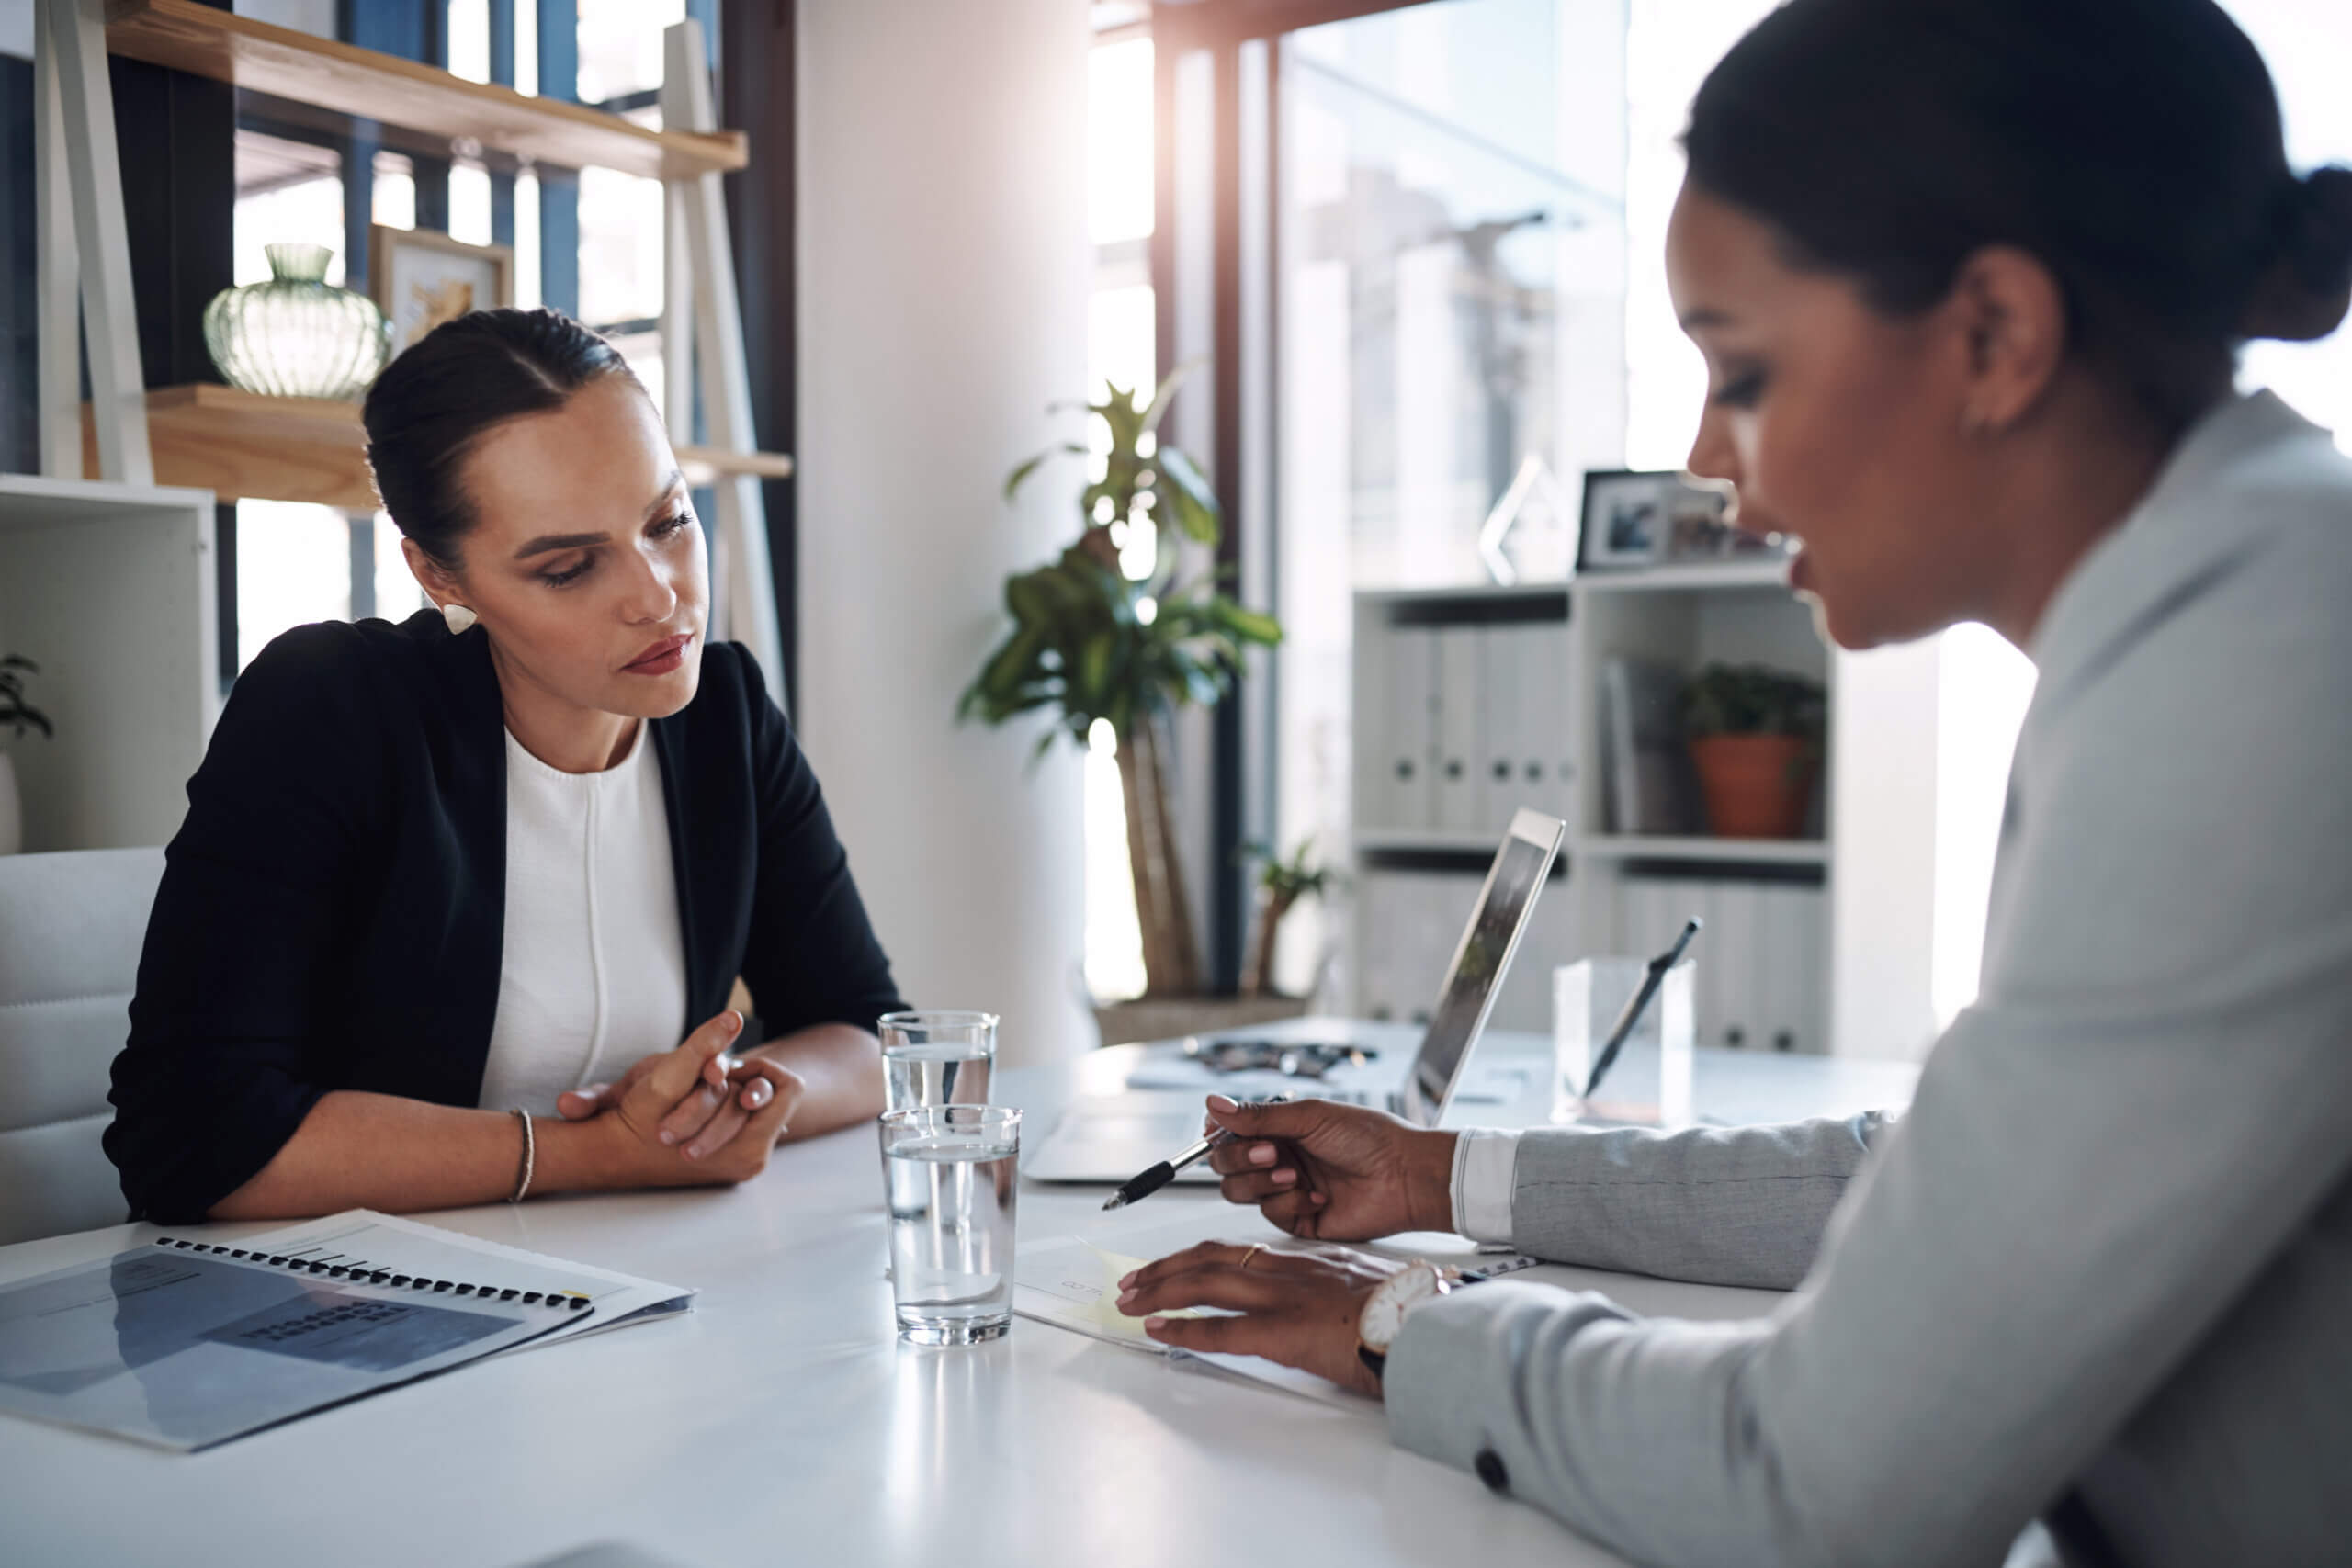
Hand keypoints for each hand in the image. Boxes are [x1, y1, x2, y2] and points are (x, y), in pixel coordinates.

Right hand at [590, 1012, 804, 1184]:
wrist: (614, 1152)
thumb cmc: (637, 1118)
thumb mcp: (667, 1078)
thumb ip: (703, 1047)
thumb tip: (734, 1018)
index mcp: (747, 1147)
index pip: (788, 1088)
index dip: (758, 1068)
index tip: (721, 1072)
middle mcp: (751, 1160)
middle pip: (777, 1098)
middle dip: (747, 1082)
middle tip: (709, 1084)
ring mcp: (743, 1163)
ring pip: (764, 1109)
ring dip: (736, 1093)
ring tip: (701, 1096)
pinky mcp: (732, 1161)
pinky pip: (750, 1121)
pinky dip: (729, 1107)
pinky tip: (701, 1108)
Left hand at [1114, 1240, 1405, 1397]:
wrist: (1434, 1327)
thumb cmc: (1411, 1317)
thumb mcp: (1366, 1294)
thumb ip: (1337, 1295)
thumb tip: (1324, 1312)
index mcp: (1310, 1261)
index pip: (1239, 1249)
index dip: (1197, 1256)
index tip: (1172, 1267)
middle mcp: (1291, 1271)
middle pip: (1211, 1257)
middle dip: (1165, 1268)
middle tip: (1133, 1281)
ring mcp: (1286, 1298)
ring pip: (1206, 1282)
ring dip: (1161, 1290)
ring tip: (1130, 1300)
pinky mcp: (1286, 1331)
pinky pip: (1222, 1329)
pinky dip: (1184, 1329)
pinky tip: (1159, 1333)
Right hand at [1201, 1095, 1456, 1240]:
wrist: (1405, 1176)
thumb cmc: (1370, 1138)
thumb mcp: (1310, 1116)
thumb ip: (1258, 1116)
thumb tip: (1214, 1104)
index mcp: (1280, 1129)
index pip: (1228, 1134)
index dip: (1218, 1135)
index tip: (1218, 1132)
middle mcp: (1278, 1158)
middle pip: (1225, 1166)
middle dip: (1240, 1159)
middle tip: (1271, 1151)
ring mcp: (1286, 1190)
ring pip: (1239, 1192)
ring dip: (1262, 1182)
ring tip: (1295, 1174)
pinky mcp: (1298, 1219)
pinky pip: (1270, 1215)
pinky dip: (1291, 1204)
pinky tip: (1318, 1196)